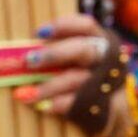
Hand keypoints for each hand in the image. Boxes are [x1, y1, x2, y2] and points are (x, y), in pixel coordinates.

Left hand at [18, 12, 132, 136]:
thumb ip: (56, 53)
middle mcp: (107, 59)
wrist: (114, 110)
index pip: (86, 26)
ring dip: (51, 86)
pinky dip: (63, 105)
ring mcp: (110, 83)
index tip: (40, 32)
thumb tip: (23, 51)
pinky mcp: (111, 106)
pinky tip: (46, 107)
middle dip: (55, 54)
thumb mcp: (76, 61)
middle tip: (30, 61)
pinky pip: (85, 105)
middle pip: (83, 51)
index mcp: (99, 42)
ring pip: (79, 79)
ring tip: (28, 94)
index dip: (64, 26)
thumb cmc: (83, 78)